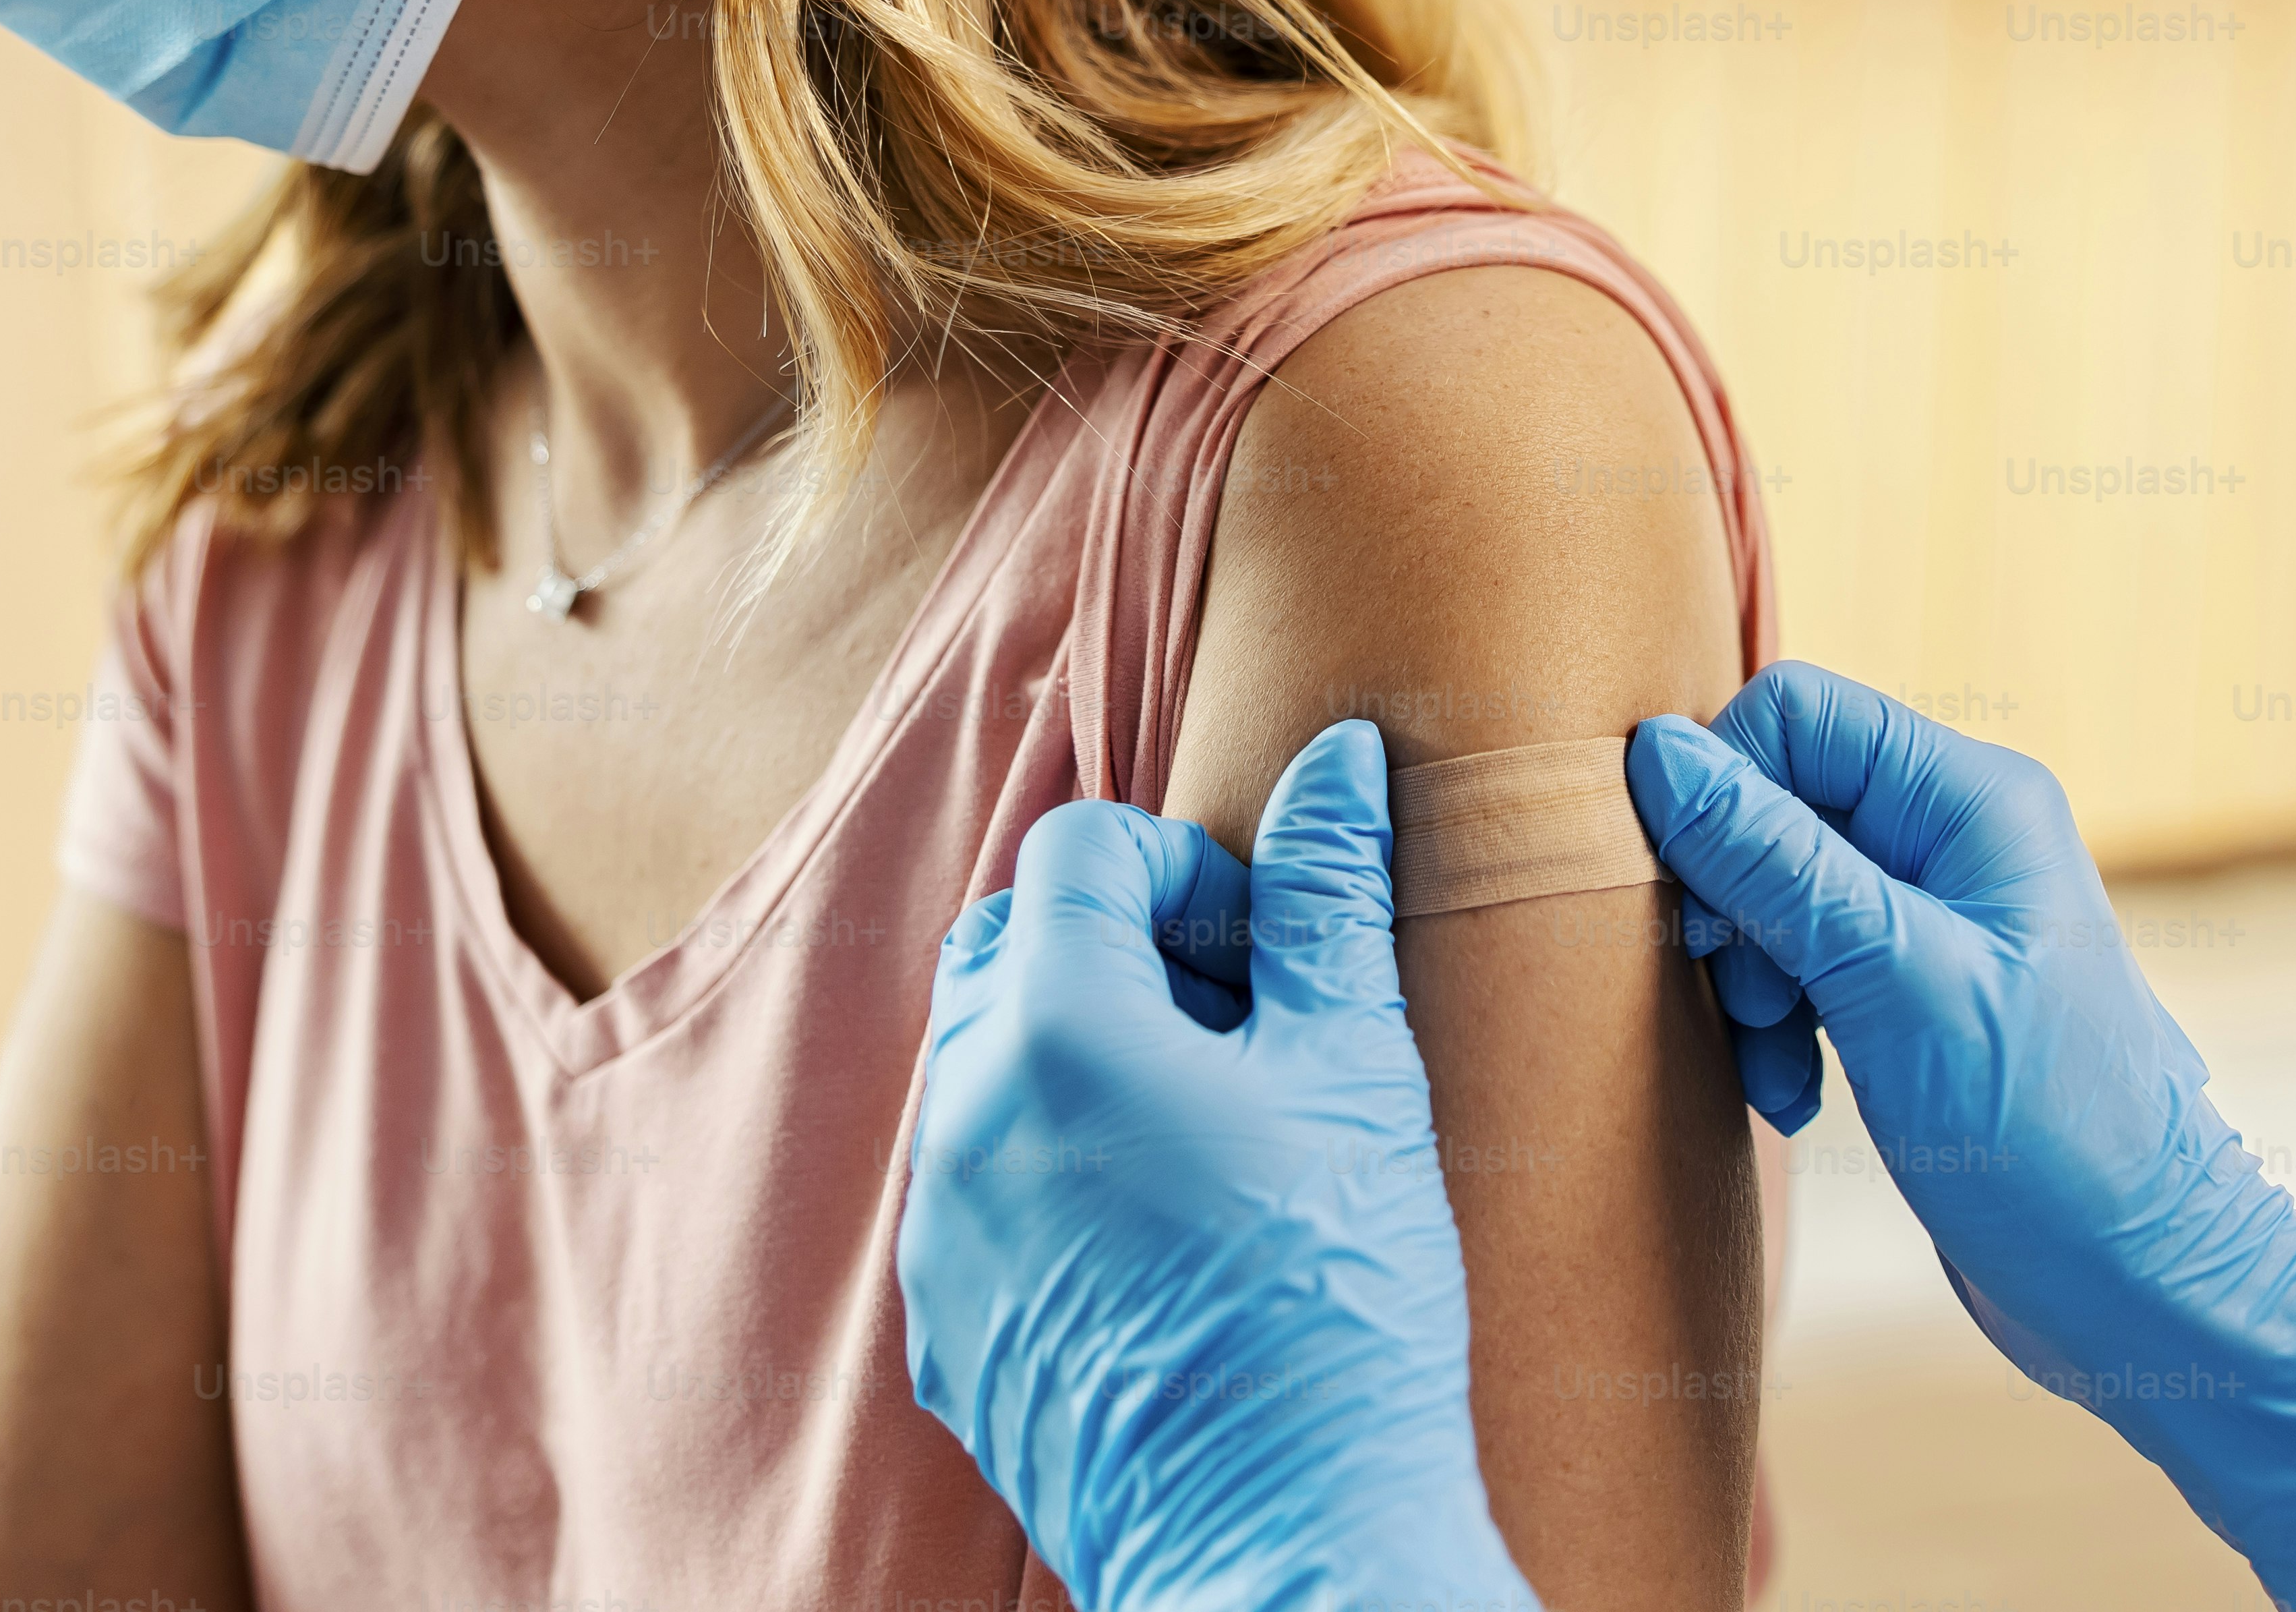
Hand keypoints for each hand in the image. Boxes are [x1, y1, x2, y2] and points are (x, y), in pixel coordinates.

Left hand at [899, 720, 1536, 1611]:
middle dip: (1118, 949)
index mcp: (1054, 1033)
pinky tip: (1169, 1229)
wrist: (1290, 1542)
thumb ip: (1329, 900)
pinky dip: (1055, 1170)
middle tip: (1242, 1022)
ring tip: (1215, 1128)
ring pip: (986, 1074)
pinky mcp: (948, 1334)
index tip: (1266, 943)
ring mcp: (939, 1238)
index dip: (1186, 866)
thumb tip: (1337, 762)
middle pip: (1009, 950)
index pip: (1080, 852)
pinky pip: (977, 1195)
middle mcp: (963, 1123)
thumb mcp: (1356, 1071)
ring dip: (1085, 1057)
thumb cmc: (1337, 1301)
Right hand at [1629, 663, 2295, 1611]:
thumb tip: (1658, 752)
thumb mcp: (1897, 984)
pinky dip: (1776, 1030)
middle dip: (1730, 903)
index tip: (1695, 906)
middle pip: (1775, 804)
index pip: (1797, 715)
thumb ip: (1776, 863)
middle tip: (1742, 1001)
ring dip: (1746, 981)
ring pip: (1772, 893)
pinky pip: (1799, 970)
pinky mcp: (1912, 999)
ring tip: (1774, 1068)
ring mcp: (1933, 923)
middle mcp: (1953, 841)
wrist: (2138, 1289)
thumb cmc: (2051, 1136)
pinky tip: (1794, 1098)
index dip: (1721, 791)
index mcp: (1974, 801)